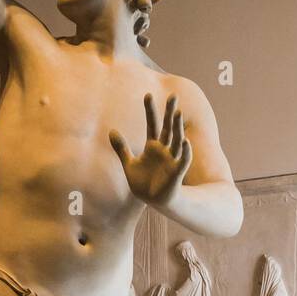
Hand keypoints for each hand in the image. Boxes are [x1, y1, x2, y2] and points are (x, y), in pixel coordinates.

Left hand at [110, 94, 192, 208]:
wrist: (153, 201)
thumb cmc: (143, 183)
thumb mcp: (128, 164)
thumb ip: (121, 148)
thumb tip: (111, 130)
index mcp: (152, 146)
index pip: (152, 124)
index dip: (150, 111)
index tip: (148, 95)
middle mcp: (164, 150)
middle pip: (168, 127)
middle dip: (170, 112)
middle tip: (173, 95)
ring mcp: (171, 159)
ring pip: (176, 139)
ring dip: (178, 127)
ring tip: (178, 112)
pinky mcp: (177, 171)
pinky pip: (183, 159)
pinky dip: (185, 151)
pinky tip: (185, 141)